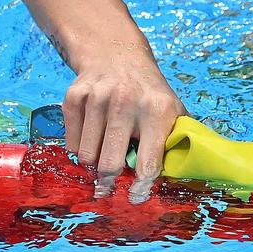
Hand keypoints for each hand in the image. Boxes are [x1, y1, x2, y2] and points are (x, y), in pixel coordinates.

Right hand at [62, 49, 185, 203]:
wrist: (117, 55)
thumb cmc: (149, 92)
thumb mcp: (172, 109)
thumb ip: (177, 140)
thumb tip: (181, 173)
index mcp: (158, 109)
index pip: (149, 161)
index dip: (142, 185)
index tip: (136, 196)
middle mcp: (127, 101)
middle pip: (110, 164)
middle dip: (110, 180)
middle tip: (109, 185)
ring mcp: (98, 97)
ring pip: (86, 156)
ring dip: (94, 162)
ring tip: (105, 151)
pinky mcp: (74, 97)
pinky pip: (71, 143)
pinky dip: (80, 146)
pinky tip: (93, 134)